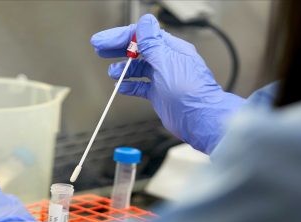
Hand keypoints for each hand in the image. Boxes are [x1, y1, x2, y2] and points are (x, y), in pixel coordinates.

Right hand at [91, 14, 244, 153]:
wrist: (200, 119)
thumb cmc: (190, 92)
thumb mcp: (166, 62)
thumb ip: (152, 43)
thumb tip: (145, 23)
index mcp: (170, 49)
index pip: (142, 35)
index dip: (120, 37)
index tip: (103, 41)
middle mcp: (167, 61)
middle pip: (138, 50)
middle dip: (118, 49)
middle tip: (100, 49)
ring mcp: (163, 78)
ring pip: (138, 68)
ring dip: (123, 68)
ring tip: (111, 72)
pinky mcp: (160, 94)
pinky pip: (141, 86)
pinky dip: (129, 86)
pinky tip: (120, 87)